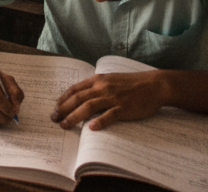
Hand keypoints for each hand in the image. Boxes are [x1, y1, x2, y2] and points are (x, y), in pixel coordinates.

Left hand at [52, 70, 167, 130]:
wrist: (153, 85)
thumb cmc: (132, 83)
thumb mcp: (111, 79)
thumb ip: (97, 86)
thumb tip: (83, 95)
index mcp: (98, 79)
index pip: (75, 89)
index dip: (63, 98)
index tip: (55, 107)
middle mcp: (103, 87)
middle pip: (78, 98)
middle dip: (64, 109)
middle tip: (54, 119)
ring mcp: (113, 97)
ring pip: (88, 107)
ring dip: (74, 117)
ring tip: (65, 125)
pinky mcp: (123, 108)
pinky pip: (109, 115)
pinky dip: (99, 122)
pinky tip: (91, 128)